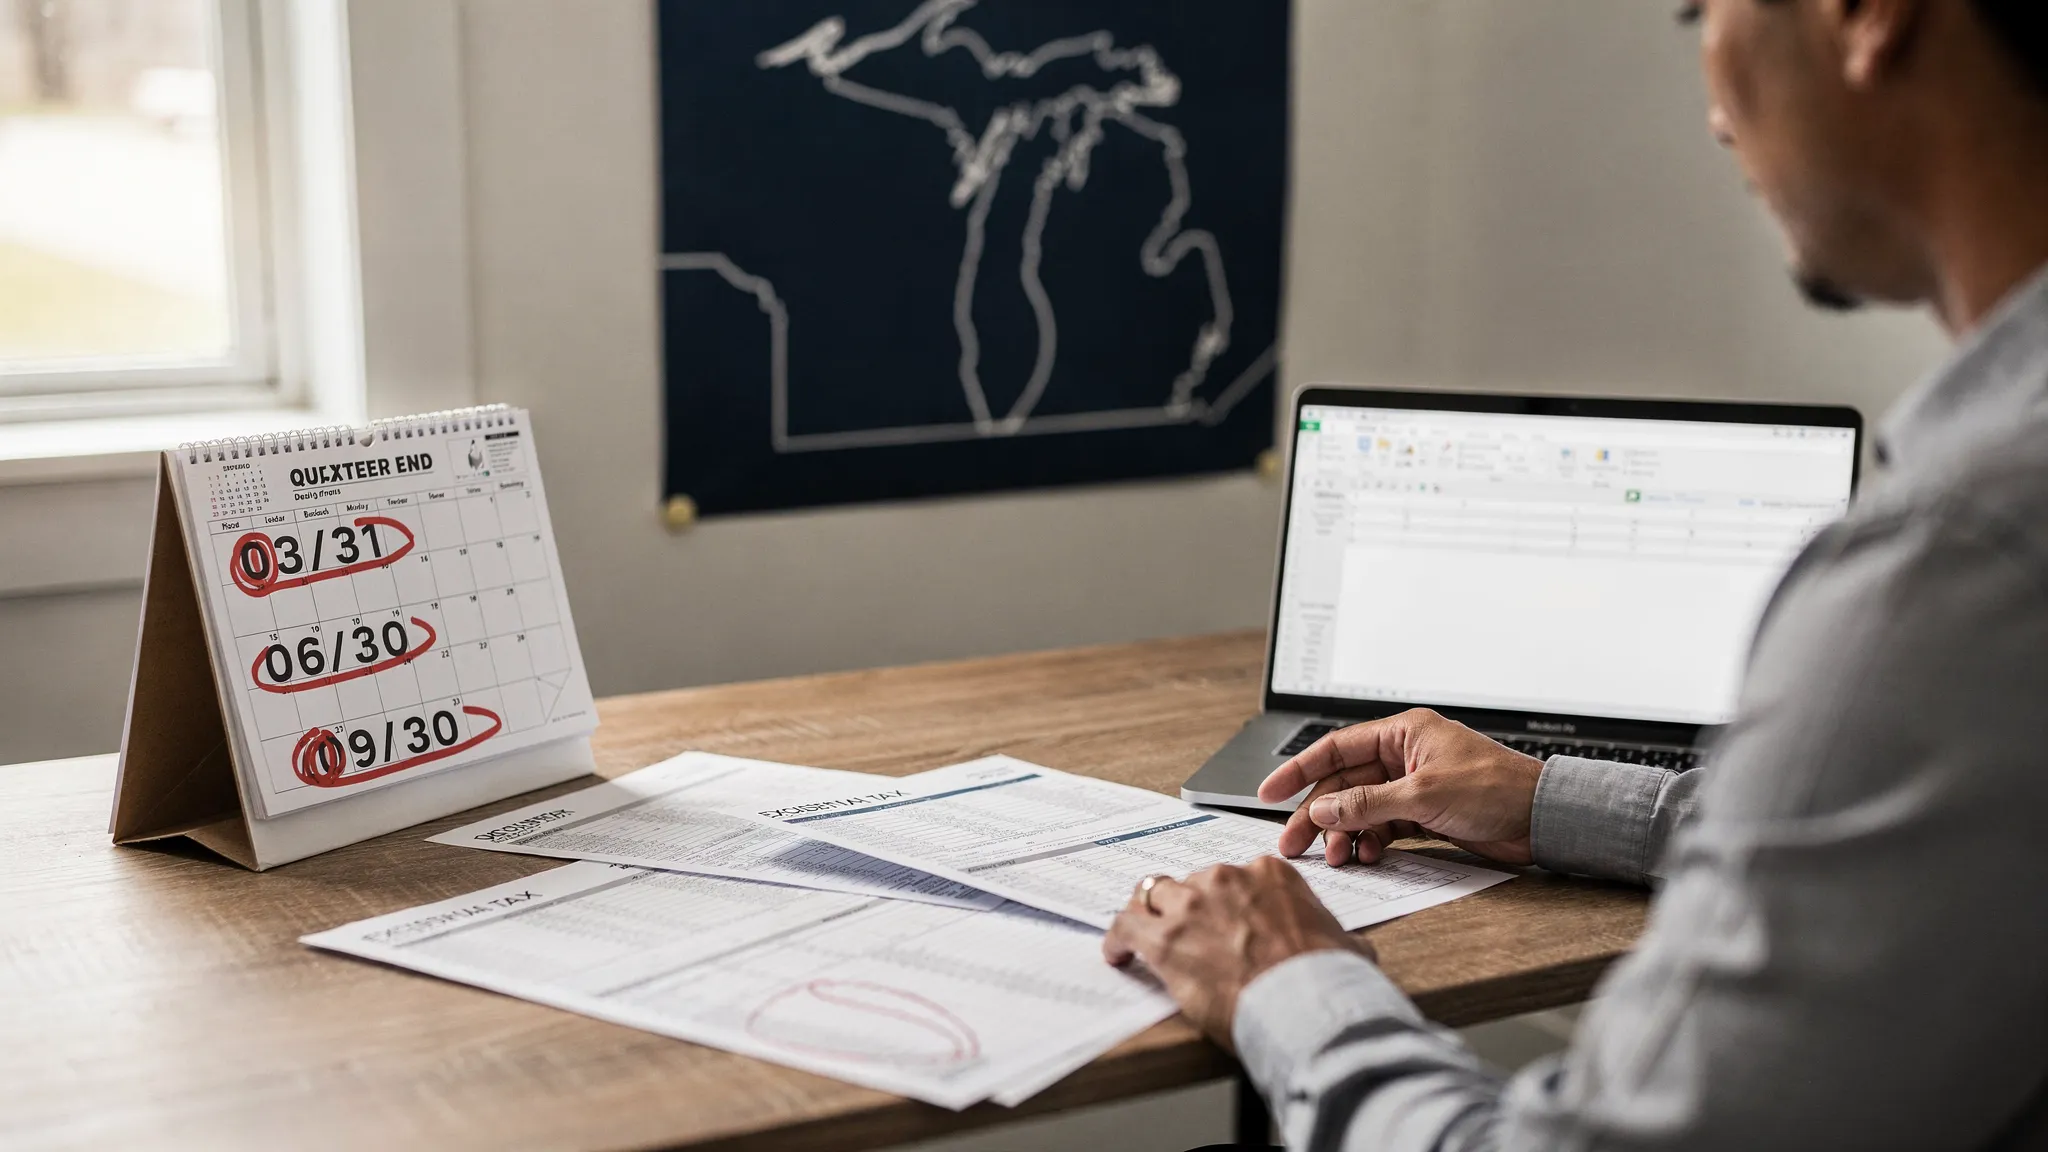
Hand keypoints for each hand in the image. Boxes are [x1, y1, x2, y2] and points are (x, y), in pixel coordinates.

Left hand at [1101, 858, 1371, 1049]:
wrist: (1306, 1003)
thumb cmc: (1329, 978)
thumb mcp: (1346, 946)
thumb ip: (1335, 937)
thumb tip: (1347, 949)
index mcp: (1269, 874)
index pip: (1238, 877)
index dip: (1229, 901)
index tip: (1227, 918)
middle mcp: (1225, 879)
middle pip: (1194, 883)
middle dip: (1191, 907)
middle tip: (1190, 933)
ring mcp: (1190, 907)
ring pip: (1153, 896)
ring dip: (1150, 914)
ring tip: (1143, 933)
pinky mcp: (1163, 941)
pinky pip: (1125, 927)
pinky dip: (1117, 939)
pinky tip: (1117, 954)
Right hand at [1258, 708, 1543, 866]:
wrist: (1543, 820)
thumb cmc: (1498, 790)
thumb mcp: (1423, 795)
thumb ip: (1367, 804)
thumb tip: (1322, 809)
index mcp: (1403, 733)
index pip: (1336, 748)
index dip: (1298, 770)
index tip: (1268, 792)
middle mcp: (1404, 756)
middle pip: (1343, 785)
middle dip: (1318, 815)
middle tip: (1294, 843)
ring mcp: (1413, 787)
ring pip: (1361, 810)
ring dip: (1345, 834)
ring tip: (1339, 857)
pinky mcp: (1425, 815)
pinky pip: (1383, 828)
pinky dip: (1371, 843)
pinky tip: (1367, 857)